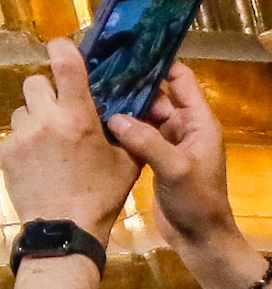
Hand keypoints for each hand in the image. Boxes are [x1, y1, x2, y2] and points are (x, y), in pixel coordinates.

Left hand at [4, 38, 147, 235]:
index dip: (62, 49)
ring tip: (52, 137)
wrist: (65, 227)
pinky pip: (15, 133)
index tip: (60, 45)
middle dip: (48, 89)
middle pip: (35, 82)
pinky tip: (40, 159)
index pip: (65, 67)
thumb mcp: (127, 162)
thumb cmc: (102, 194)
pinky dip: (26, 139)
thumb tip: (135, 107)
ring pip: (23, 108)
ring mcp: (21, 136)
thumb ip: (128, 130)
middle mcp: (45, 121)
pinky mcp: (5, 152)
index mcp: (78, 118)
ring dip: (36, 115)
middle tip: (62, 107)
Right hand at [116, 60, 255, 288]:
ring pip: (142, 115)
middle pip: (157, 95)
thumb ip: (147, 141)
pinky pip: (135, 134)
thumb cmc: (197, 201)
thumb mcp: (175, 169)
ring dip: (122, 107)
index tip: (129, 50)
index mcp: (199, 123)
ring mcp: (168, 143)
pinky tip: (94, 121)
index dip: (160, 63)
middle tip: (96, 72)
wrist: (199, 238)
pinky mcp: (154, 158)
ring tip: (89, 93)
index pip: (182, 80)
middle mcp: (184, 127)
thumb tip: (114, 117)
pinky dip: (119, 127)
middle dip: (131, 84)